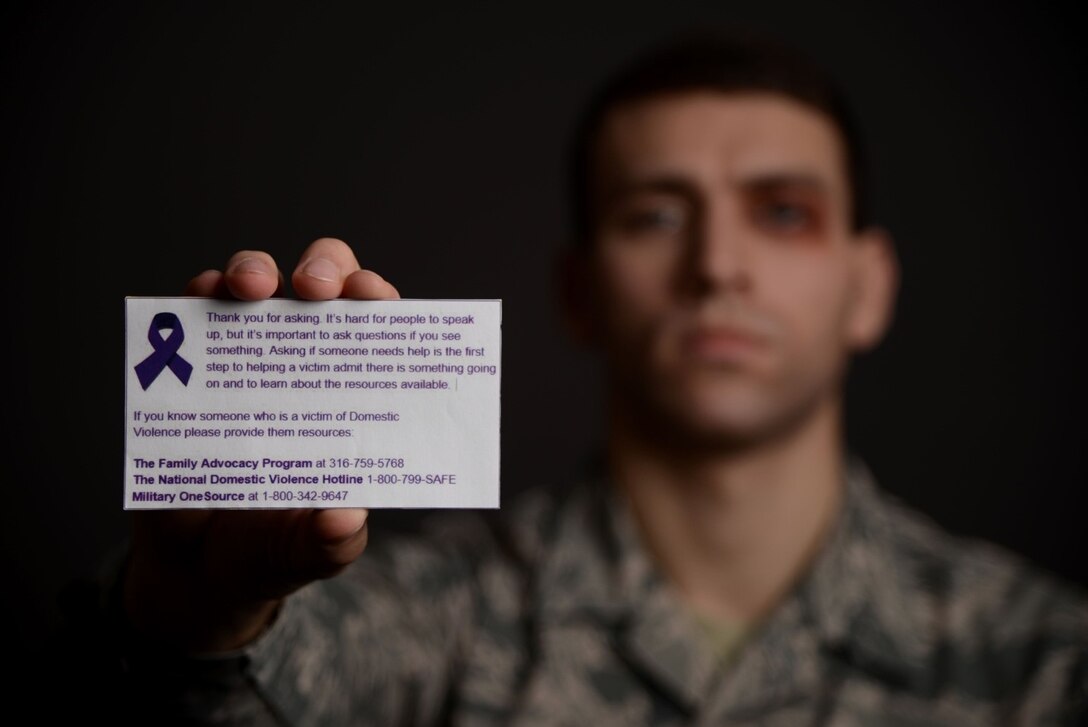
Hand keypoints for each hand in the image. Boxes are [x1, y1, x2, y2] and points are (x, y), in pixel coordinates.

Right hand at [123, 238, 398, 652]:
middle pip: (324, 282)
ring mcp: (247, 352)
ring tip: (249, 289)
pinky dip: (193, 297)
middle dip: (324, 268)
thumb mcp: (313, 552)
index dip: (379, 302)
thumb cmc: (276, 546)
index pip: (379, 330)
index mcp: (355, 391)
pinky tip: (197, 300)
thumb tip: (342, 518)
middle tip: (314, 289)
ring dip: (254, 269)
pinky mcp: (190, 362)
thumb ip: (331, 541)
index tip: (372, 298)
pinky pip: (189, 313)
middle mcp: (306, 358)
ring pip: (256, 280)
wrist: (200, 570)